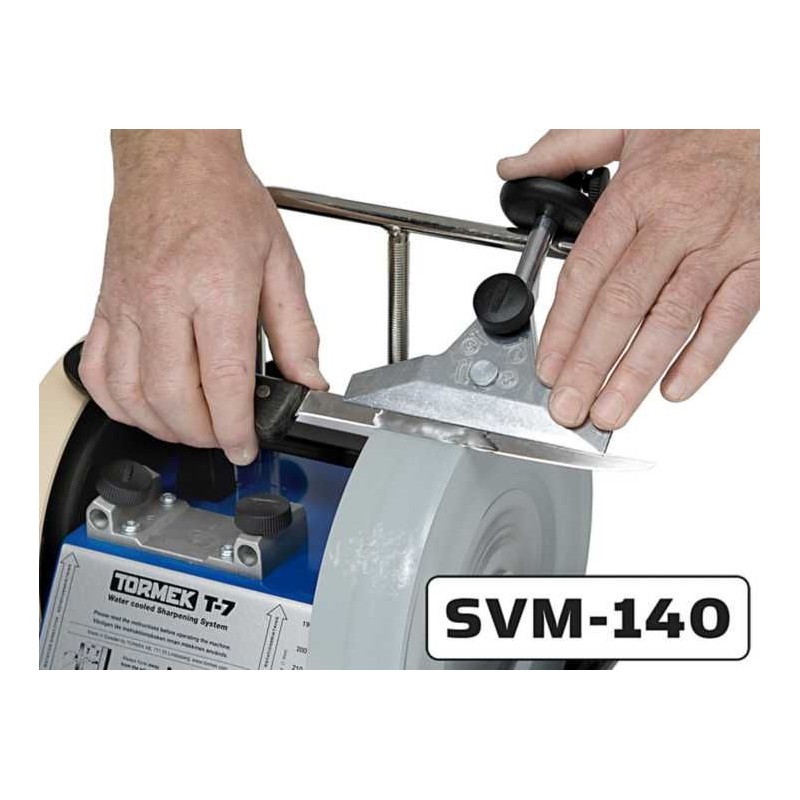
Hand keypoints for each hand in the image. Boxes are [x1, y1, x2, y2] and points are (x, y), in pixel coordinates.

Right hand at [80, 130, 326, 464]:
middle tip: (224, 438)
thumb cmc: (225, 201)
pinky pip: (97, 370)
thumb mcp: (282, 265)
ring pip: (129, 394)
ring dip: (161, 427)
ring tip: (191, 429)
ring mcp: (128, 306)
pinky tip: (144, 407)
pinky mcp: (107, 306)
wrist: (175, 158)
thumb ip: (298, 331)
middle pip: (173, 398)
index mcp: (216, 289)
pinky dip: (118, 403)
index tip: (246, 445)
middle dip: (202, 435)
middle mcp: (164, 300)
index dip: (236, 427)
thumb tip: (308, 380)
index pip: (223, 381)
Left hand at [498, 129, 758, 429]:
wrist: (778, 106)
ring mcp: (721, 244)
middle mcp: (677, 222)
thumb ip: (565, 148)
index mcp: (637, 194)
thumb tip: (513, 169)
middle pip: (622, 305)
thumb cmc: (705, 122)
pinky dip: (704, 357)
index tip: (547, 365)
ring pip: (672, 320)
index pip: (586, 273)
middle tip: (568, 406)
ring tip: (610, 411)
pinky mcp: (761, 259)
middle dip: (590, 364)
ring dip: (637, 373)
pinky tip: (674, 389)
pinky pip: (731, 317)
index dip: (562, 326)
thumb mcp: (627, 120)